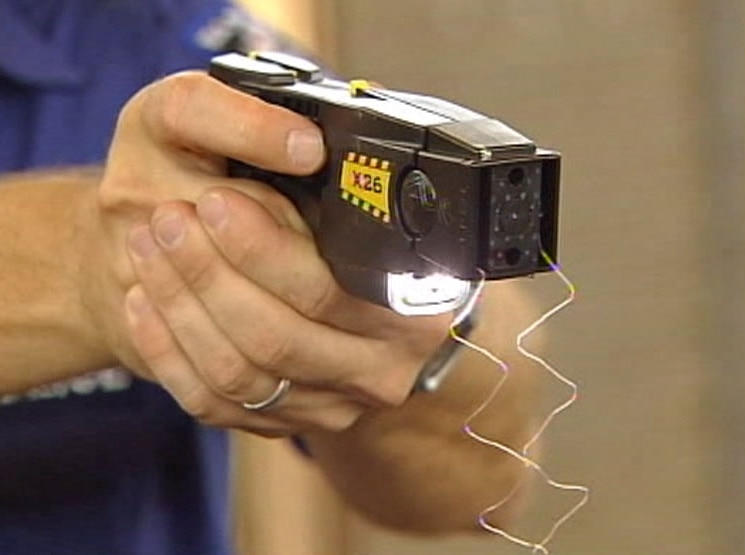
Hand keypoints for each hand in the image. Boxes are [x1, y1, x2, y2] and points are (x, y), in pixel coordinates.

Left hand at [81, 71, 448, 434]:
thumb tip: (300, 143)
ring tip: (147, 246)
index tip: (216, 201)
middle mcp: (384, 365)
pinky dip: (168, 352)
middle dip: (210, 273)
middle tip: (168, 218)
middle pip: (279, 337)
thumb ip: (338, 169)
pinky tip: (145, 301)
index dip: (266, 250)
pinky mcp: (290, 423)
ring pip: (241, 373)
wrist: (347, 289)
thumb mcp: (353, 176)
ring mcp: (336, 404)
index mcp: (417, 307)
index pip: (331, 290)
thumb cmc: (350, 224)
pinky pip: (215, 404)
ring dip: (181, 306)